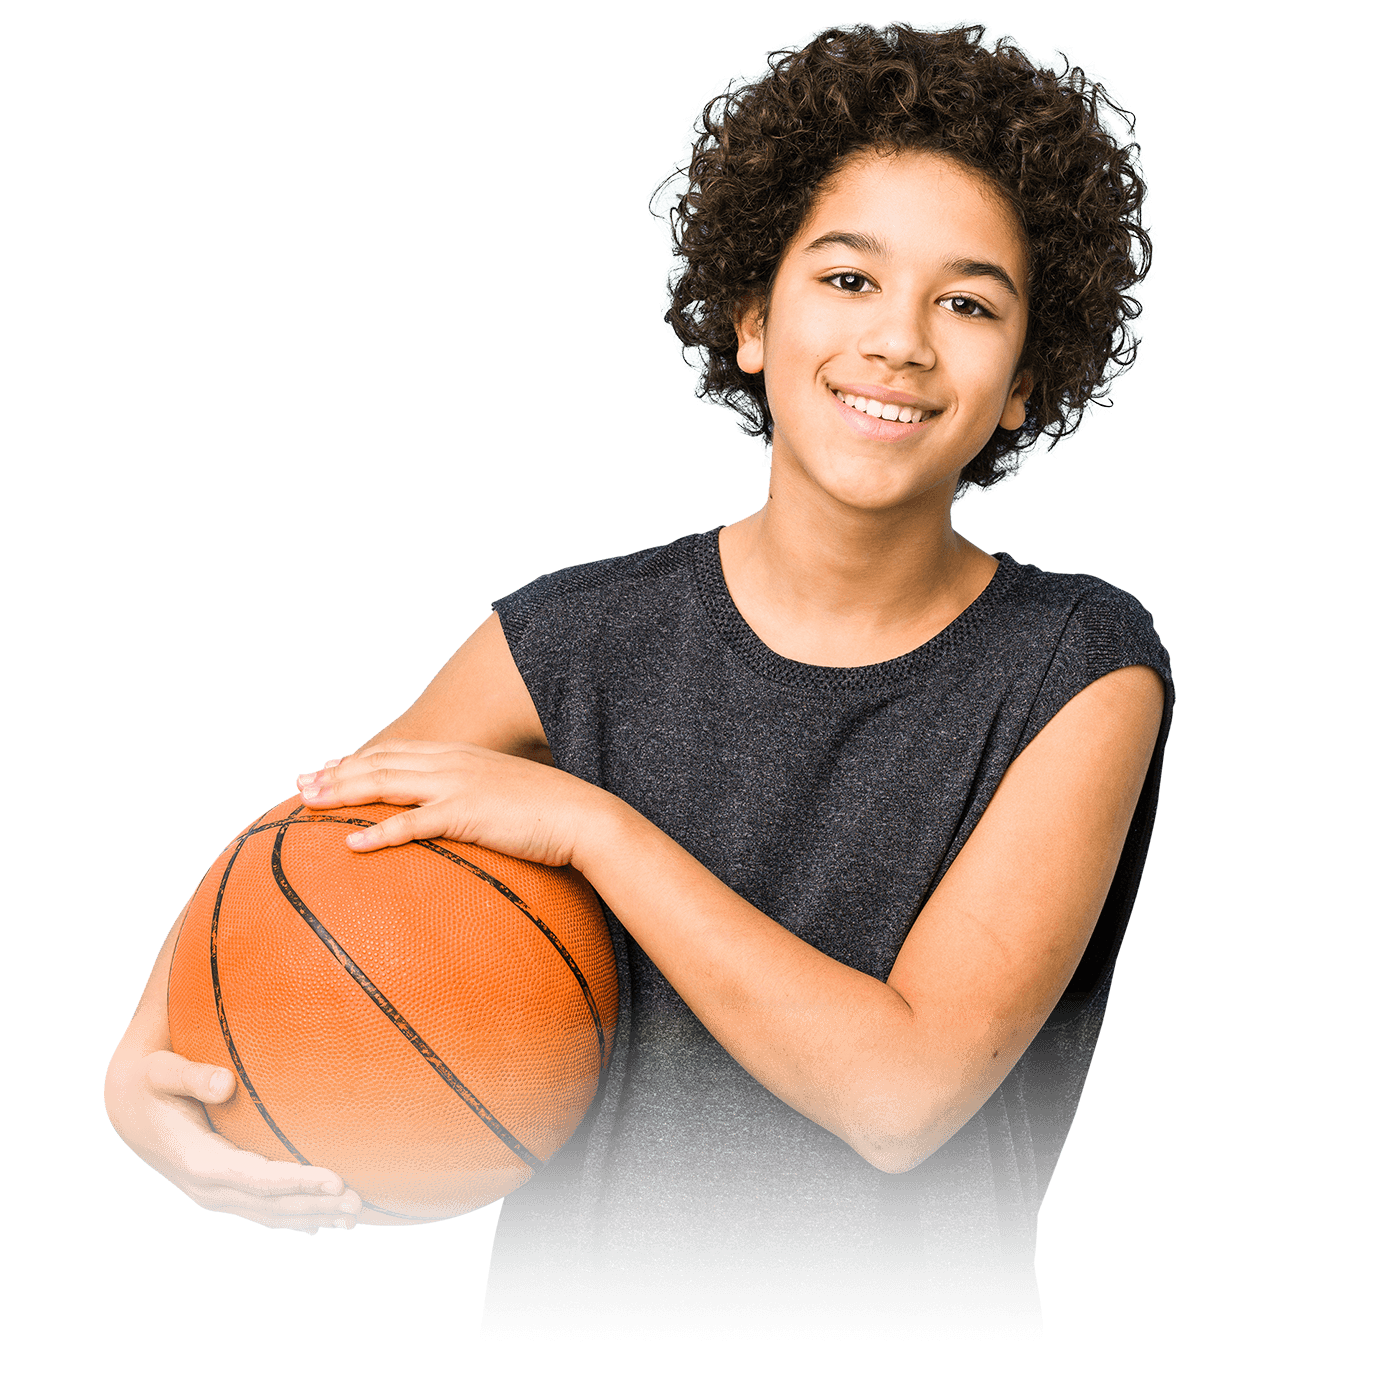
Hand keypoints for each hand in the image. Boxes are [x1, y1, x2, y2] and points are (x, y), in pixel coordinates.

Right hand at [104, 1048, 361, 1232]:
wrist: (127, 1107)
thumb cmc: (151, 1081)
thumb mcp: (163, 1072)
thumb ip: (194, 1076)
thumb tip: (225, 1083)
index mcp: (197, 1160)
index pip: (257, 1178)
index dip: (297, 1182)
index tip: (336, 1180)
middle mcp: (206, 1187)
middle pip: (270, 1204)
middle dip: (316, 1205)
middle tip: (361, 1203)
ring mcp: (212, 1195)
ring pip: (268, 1214)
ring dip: (312, 1217)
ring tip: (354, 1219)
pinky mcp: (219, 1192)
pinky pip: (260, 1212)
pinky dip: (291, 1219)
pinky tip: (321, 1225)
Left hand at [295, 738, 613, 867]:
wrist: (583, 816)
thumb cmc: (551, 814)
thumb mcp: (507, 796)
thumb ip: (479, 799)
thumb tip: (466, 817)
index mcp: (460, 757)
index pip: (397, 751)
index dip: (358, 757)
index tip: (328, 765)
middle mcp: (452, 763)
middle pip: (380, 762)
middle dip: (336, 773)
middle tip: (300, 785)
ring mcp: (456, 786)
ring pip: (385, 783)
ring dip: (342, 793)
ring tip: (308, 804)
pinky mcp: (465, 814)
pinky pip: (411, 824)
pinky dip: (377, 833)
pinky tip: (350, 844)